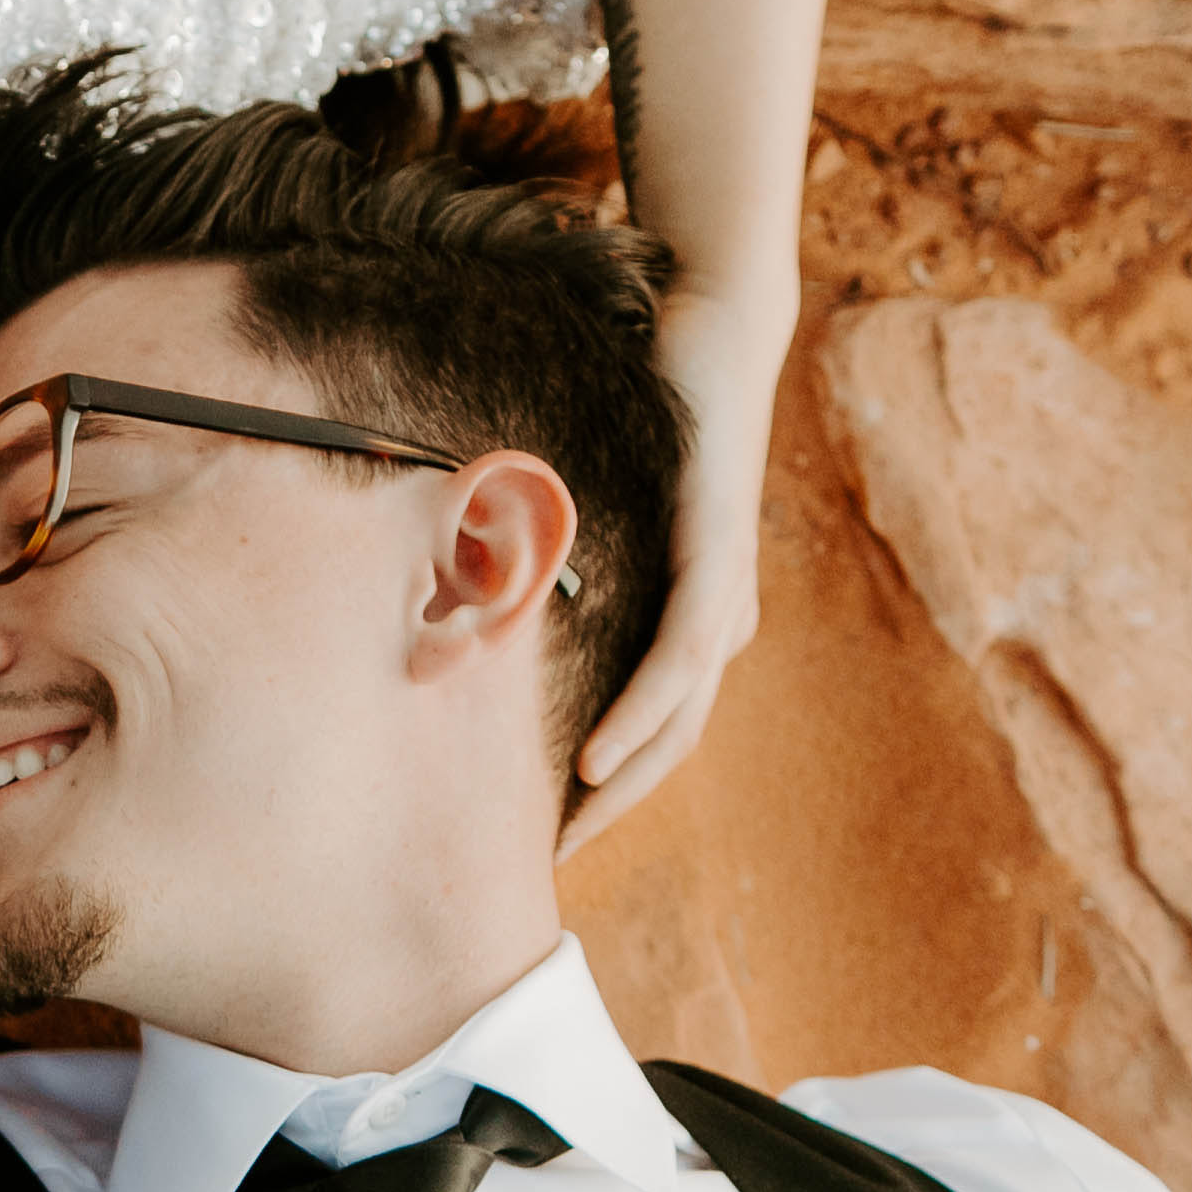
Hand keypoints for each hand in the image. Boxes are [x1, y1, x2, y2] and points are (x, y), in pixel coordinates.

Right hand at [560, 293, 781, 851]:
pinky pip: (681, 657)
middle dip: (611, 809)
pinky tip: (600, 759)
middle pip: (670, 744)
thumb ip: (550, 547)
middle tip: (550, 864)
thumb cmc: (652, 403)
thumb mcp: (592, 496)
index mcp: (695, 614)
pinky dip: (641, 715)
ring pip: (679, 718)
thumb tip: (467, 588)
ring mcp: (725, 590)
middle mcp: (719, 617)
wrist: (715, 326)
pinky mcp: (719, 555)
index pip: (654, 725)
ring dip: (622, 784)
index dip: (605, 787)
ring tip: (568, 835)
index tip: (547, 834)